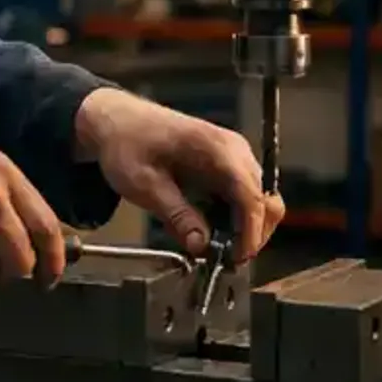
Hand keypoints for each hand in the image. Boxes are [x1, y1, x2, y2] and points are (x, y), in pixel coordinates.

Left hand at [72, 88, 285, 262]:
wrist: (118, 121)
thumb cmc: (127, 144)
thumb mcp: (143, 184)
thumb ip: (176, 215)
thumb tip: (200, 246)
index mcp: (216, 149)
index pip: (250, 197)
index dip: (249, 232)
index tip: (236, 258)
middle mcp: (234, 150)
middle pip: (263, 202)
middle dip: (249, 235)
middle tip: (224, 260)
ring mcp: (234, 156)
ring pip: (257, 202)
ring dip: (241, 228)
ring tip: (210, 245)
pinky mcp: (228, 165)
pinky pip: (242, 198)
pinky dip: (232, 218)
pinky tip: (206, 227)